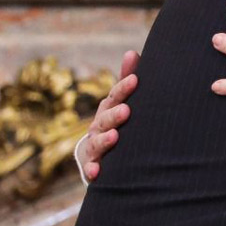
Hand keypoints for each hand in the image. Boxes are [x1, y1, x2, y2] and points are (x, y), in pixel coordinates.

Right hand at [79, 50, 140, 181]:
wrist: (98, 152)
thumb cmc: (116, 120)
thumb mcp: (121, 100)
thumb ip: (127, 78)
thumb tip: (132, 52)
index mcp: (108, 108)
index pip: (115, 96)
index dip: (124, 88)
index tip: (135, 80)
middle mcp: (99, 126)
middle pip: (105, 119)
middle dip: (114, 114)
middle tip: (127, 111)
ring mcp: (94, 145)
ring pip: (97, 142)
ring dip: (104, 140)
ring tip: (114, 137)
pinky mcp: (91, 165)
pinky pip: (90, 168)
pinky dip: (92, 170)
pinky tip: (97, 172)